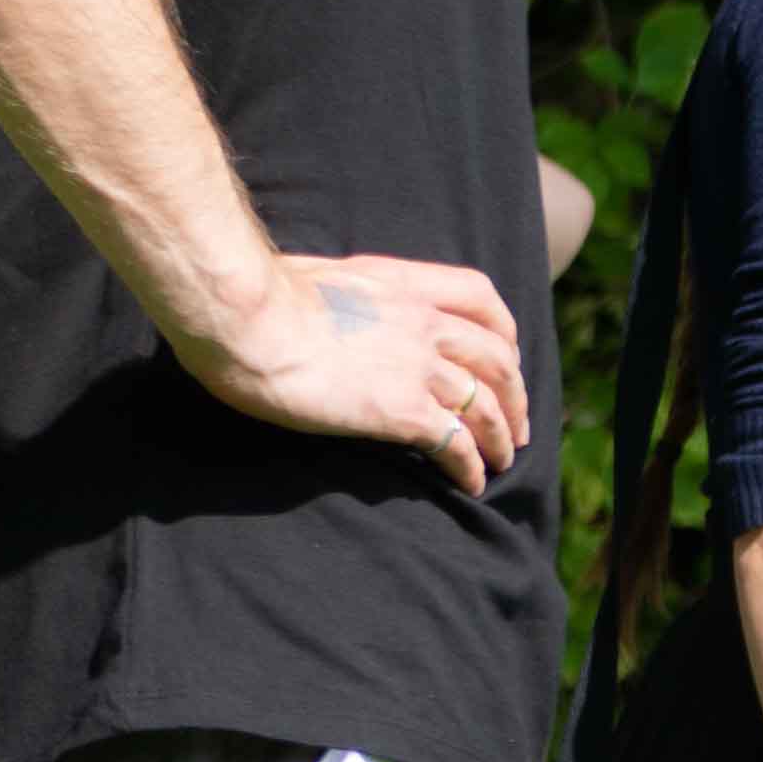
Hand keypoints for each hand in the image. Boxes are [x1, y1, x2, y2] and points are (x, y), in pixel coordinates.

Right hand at [182, 248, 530, 488]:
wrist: (246, 318)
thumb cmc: (255, 298)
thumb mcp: (315, 277)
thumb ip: (341, 296)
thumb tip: (322, 309)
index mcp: (402, 284)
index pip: (479, 297)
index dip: (502, 331)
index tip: (508, 355)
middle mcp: (423, 322)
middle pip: (496, 359)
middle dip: (515, 394)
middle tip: (517, 424)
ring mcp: (418, 367)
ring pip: (486, 405)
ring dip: (501, 437)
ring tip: (502, 462)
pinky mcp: (402, 410)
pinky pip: (455, 443)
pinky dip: (471, 466)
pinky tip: (471, 484)